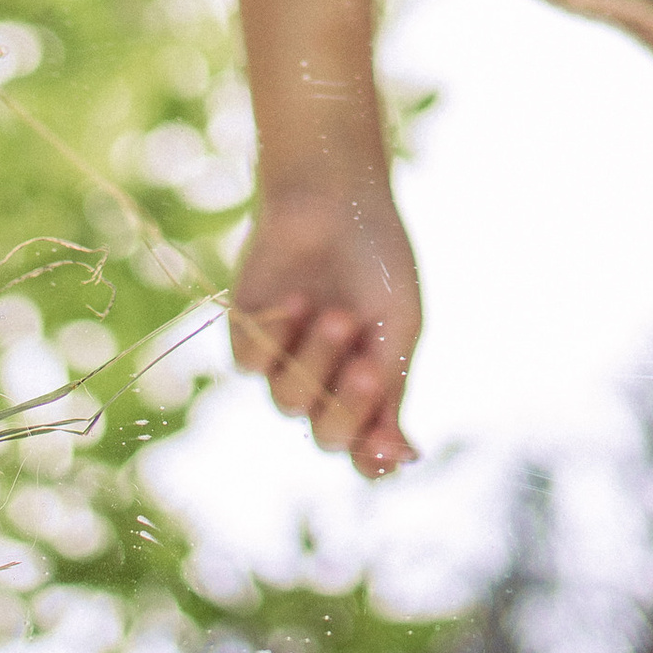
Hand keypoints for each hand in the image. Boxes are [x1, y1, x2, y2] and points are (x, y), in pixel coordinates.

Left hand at [226, 185, 421, 478]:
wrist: (334, 194)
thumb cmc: (376, 257)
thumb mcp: (397, 325)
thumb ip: (393, 388)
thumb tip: (406, 458)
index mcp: (366, 384)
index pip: (365, 448)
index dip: (374, 457)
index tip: (389, 445)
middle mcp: (323, 380)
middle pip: (326, 434)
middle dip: (347, 408)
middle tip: (368, 368)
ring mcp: (283, 358)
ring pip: (287, 401)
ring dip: (315, 363)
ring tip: (335, 314)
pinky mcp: (246, 331)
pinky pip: (252, 363)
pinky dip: (277, 337)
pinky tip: (298, 299)